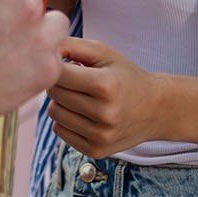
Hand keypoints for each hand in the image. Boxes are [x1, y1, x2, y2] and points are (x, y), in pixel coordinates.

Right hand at [0, 0, 67, 129]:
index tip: (8, 2)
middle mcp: (29, 8)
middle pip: (41, 2)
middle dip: (26, 13)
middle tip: (2, 32)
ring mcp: (43, 39)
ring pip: (57, 27)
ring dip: (43, 34)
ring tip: (15, 50)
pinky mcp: (50, 68)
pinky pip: (55, 58)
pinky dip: (41, 63)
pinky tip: (17, 70)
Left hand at [45, 37, 170, 158]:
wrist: (155, 109)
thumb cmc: (125, 76)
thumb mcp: (104, 53)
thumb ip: (72, 45)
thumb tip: (41, 48)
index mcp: (105, 85)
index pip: (58, 74)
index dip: (57, 66)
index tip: (67, 64)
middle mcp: (104, 114)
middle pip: (54, 94)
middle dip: (60, 84)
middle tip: (77, 81)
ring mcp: (100, 136)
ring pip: (54, 114)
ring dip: (61, 103)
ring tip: (81, 97)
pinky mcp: (96, 151)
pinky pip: (59, 131)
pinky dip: (66, 120)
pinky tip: (84, 114)